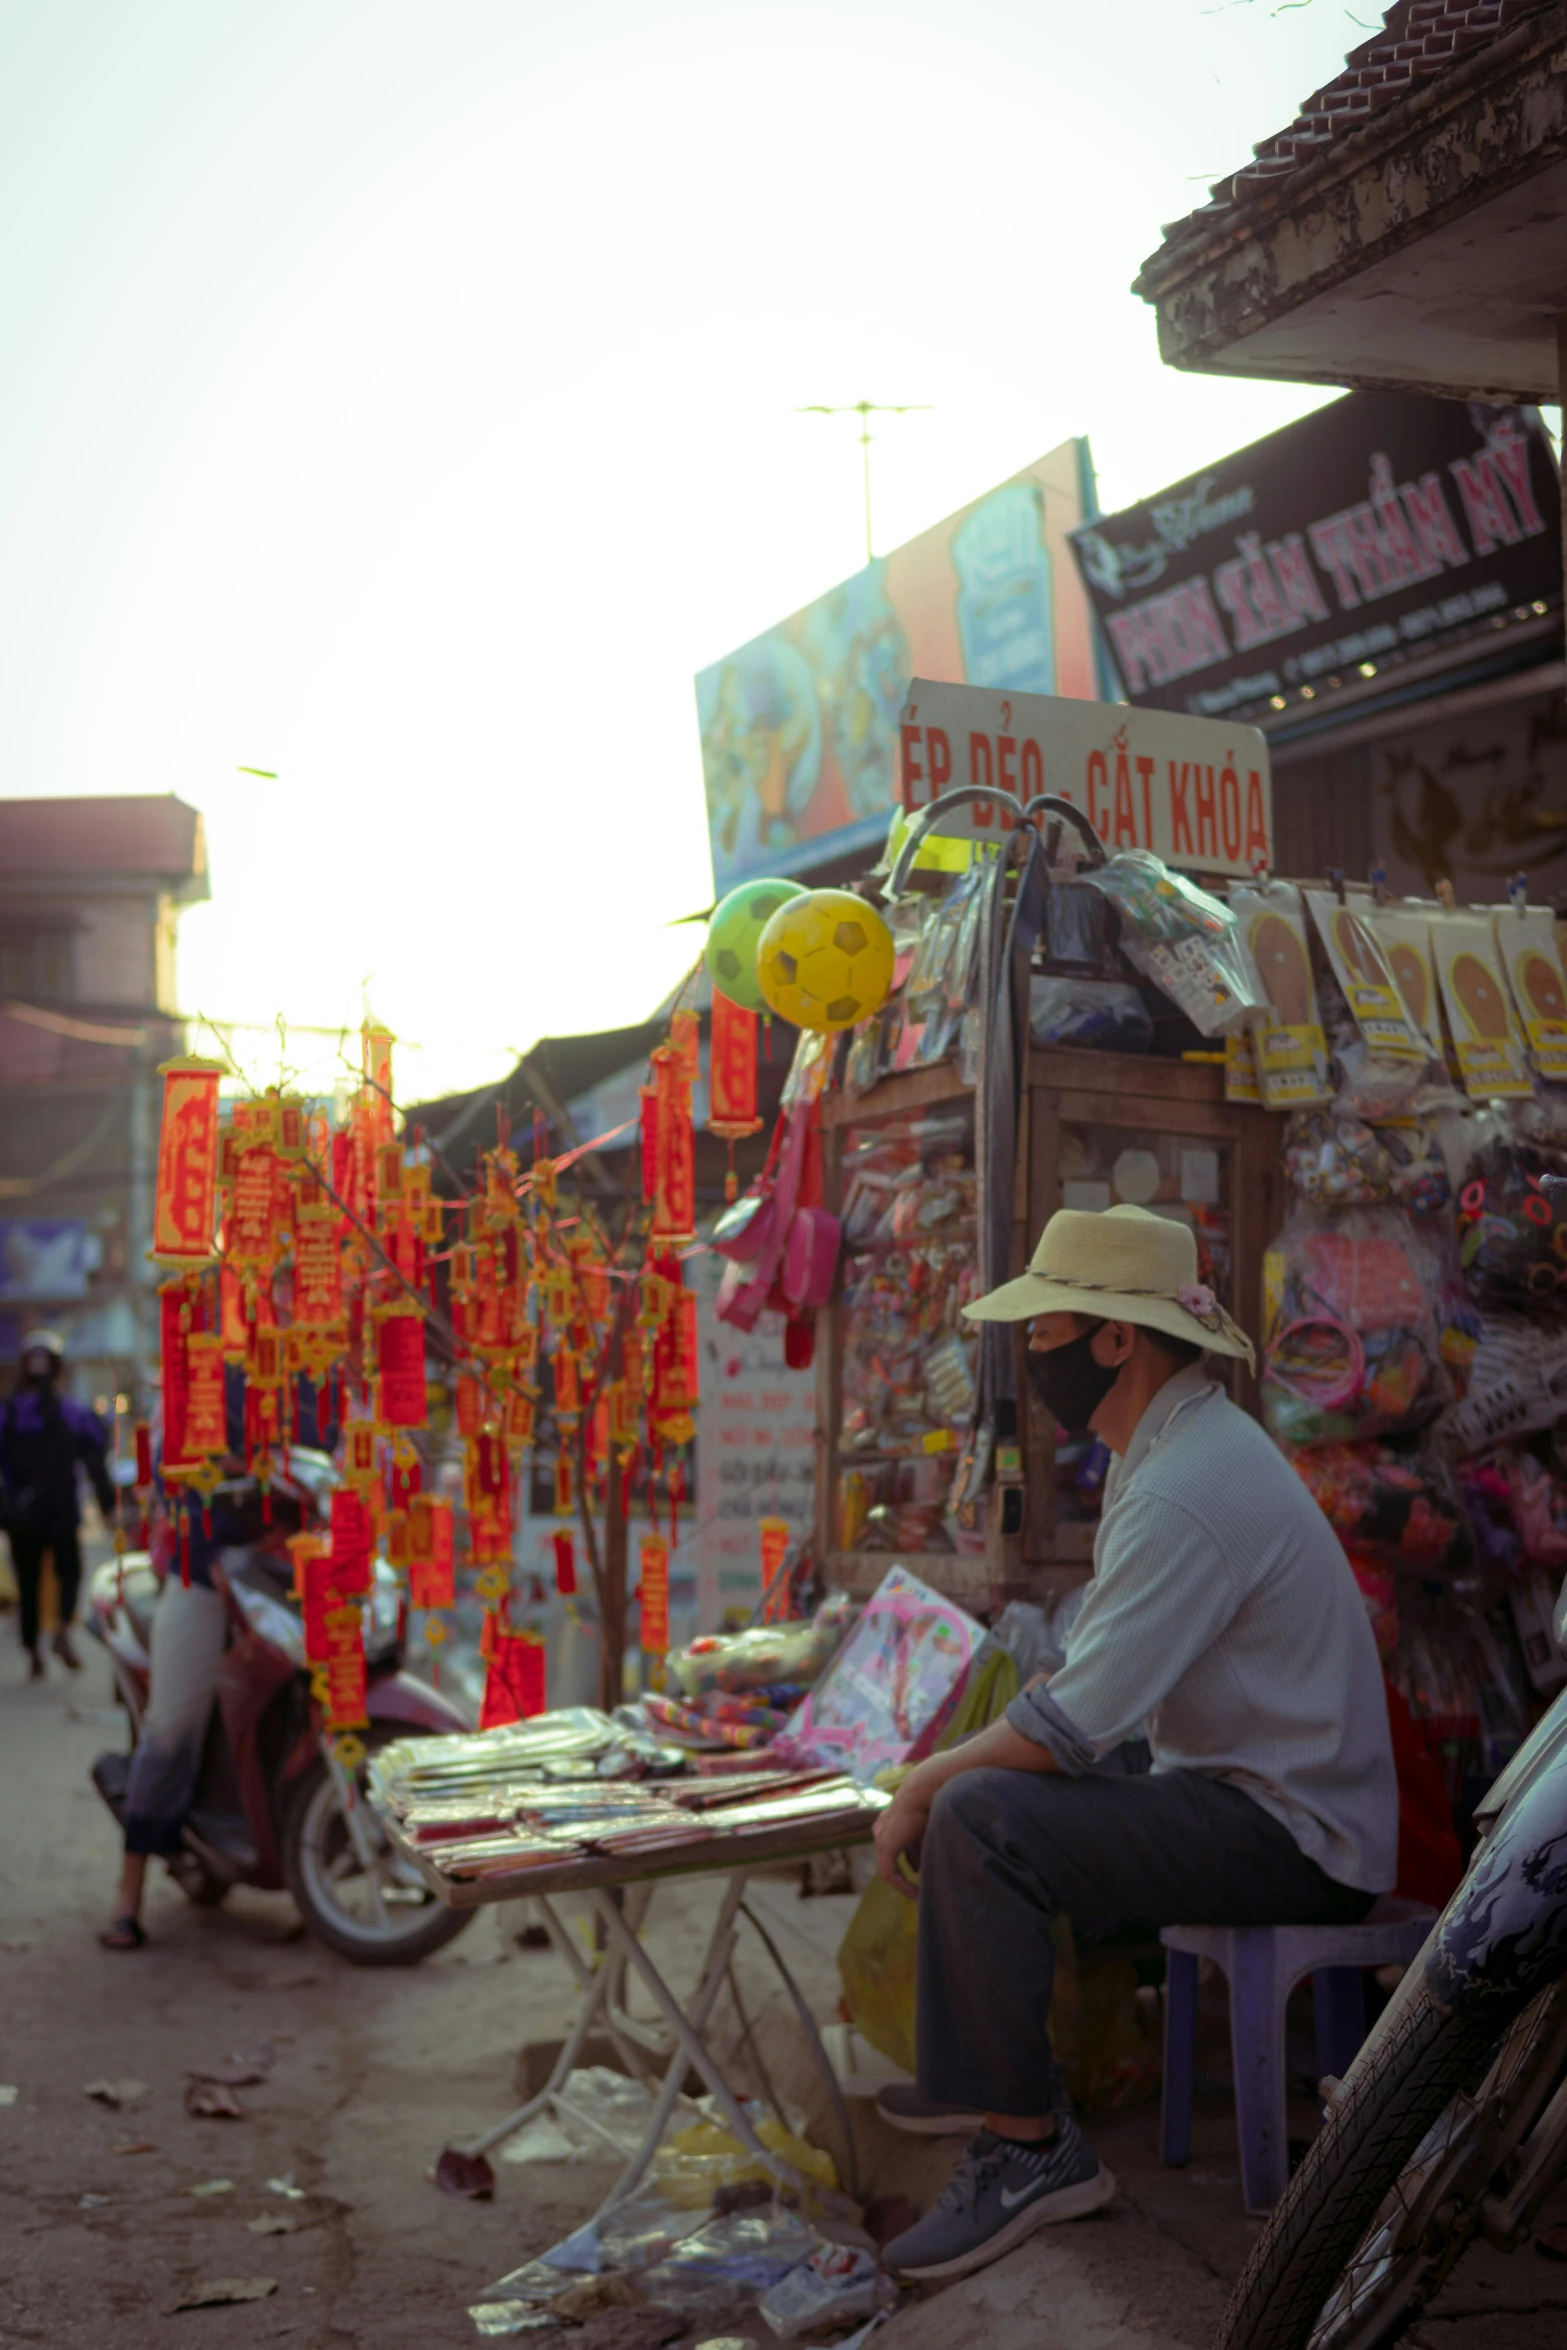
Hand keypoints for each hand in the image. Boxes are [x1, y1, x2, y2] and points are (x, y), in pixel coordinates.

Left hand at [873, 1770, 935, 1899]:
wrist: (919, 1794)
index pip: (897, 1847)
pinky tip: (913, 1891)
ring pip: (889, 1868)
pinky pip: (889, 1872)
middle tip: (917, 1889)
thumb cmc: (926, 1806)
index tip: (920, 1873)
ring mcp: (881, 1840)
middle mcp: (881, 1831)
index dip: (909, 1860)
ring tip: (916, 1893)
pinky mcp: (885, 1847)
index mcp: (889, 1823)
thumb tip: (918, 1868)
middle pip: (892, 1859)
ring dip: (902, 1882)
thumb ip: (919, 1849)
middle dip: (904, 1875)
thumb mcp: (923, 1832)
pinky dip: (900, 1883)